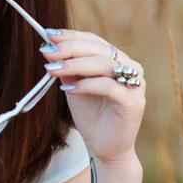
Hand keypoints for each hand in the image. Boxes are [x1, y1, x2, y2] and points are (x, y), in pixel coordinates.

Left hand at [39, 29, 145, 164]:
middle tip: (47, 52)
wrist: (105, 148)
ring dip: (74, 65)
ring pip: (104, 64)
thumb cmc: (91, 114)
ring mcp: (134, 84)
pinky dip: (86, 85)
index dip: (71, 35)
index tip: (48, 34)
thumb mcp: (74, 84)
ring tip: (52, 70)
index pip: (93, 39)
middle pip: (98, 48)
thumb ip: (66, 67)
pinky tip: (68, 89)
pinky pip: (108, 87)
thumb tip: (48, 47)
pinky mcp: (133, 102)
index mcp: (116, 59)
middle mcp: (129, 67)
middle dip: (69, 48)